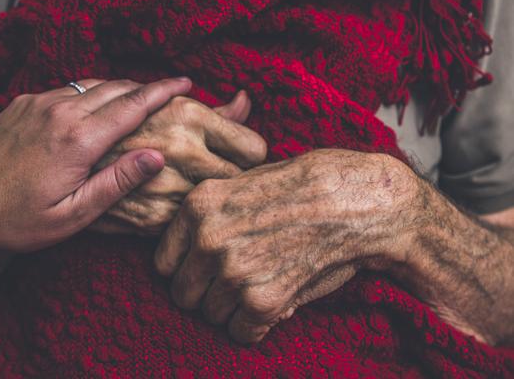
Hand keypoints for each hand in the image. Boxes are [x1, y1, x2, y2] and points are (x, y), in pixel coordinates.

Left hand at [0, 77, 191, 251]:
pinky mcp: (24, 101)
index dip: (163, 90)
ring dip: (119, 89)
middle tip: (168, 92)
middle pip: (116, 87)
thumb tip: (156, 156)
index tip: (186, 82)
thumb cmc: (16, 217)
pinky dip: (90, 93)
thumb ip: (116, 183)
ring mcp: (40, 102)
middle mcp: (61, 110)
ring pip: (92, 84)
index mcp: (79, 139)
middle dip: (146, 87)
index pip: (133, 105)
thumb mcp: (72, 214)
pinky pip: (68, 89)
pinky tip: (94, 109)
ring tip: (137, 100)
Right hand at [90, 92, 267, 234]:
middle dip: (234, 177)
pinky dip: (187, 215)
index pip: (255, 149)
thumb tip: (246, 100)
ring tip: (193, 185)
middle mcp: (182, 150)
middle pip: (242, 179)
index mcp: (189, 116)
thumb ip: (214, 112)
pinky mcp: (154, 218)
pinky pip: (191, 221)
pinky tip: (172, 201)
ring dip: (212, 198)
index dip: (247, 154)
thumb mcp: (168, 110)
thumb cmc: (127, 129)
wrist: (68, 161)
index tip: (236, 156)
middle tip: (219, 173)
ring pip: (219, 204)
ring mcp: (168, 187)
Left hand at [155, 149, 418, 342]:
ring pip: (210, 315)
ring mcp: (233, 271)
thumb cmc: (302, 188)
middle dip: (205, 293)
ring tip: (260, 285)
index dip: (184, 270)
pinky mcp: (262, 300)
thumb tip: (190, 255)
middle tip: (234, 283)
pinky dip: (257, 324)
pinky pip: (242, 332)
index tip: (204, 270)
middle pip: (182, 294)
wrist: (353, 200)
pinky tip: (276, 299)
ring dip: (232, 308)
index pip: (162, 263)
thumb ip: (210, 215)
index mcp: (198, 206)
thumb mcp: (243, 183)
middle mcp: (207, 239)